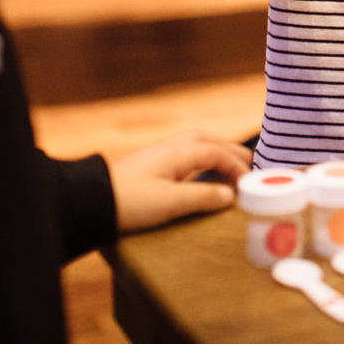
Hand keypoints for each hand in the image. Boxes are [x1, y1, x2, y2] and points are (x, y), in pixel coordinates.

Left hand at [109, 131, 252, 234]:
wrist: (92, 200)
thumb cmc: (131, 202)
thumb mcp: (171, 203)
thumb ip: (203, 197)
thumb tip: (230, 196)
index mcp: (180, 153)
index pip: (218, 153)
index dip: (237, 167)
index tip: (250, 183)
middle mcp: (172, 147)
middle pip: (209, 141)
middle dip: (231, 151)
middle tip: (249, 164)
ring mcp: (160, 153)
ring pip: (197, 143)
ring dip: (217, 150)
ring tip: (229, 163)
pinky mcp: (150, 163)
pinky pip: (186, 151)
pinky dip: (202, 155)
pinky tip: (199, 168)